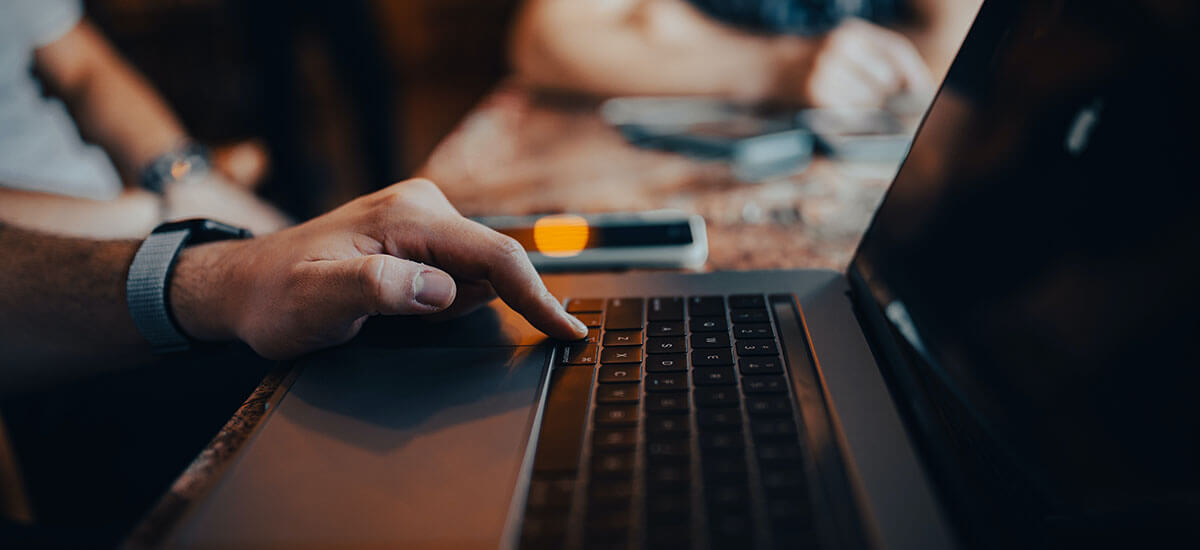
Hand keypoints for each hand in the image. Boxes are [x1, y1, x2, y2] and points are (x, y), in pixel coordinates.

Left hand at [170, 178, 588, 358]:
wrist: (244, 286)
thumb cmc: (277, 295)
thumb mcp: (319, 299)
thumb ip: (380, 287)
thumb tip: (442, 289)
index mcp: (409, 216)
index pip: (495, 257)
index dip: (537, 297)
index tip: (568, 332)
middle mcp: (422, 208)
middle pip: (496, 262)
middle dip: (491, 304)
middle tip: (424, 325)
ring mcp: (422, 222)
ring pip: (480, 272)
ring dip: (462, 304)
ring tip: (390, 313)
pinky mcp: (419, 240)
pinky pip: (461, 275)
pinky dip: (450, 300)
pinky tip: (403, 307)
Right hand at [773, 19, 934, 107]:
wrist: (766, 67)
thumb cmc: (812, 60)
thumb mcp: (842, 45)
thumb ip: (873, 58)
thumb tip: (910, 88)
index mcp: (851, 31)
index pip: (897, 52)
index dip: (914, 74)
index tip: (923, 92)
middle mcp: (840, 47)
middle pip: (886, 79)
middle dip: (888, 97)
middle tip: (884, 106)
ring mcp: (827, 71)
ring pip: (869, 100)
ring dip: (869, 110)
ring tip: (854, 109)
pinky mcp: (816, 95)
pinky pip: (850, 114)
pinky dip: (853, 119)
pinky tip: (844, 115)